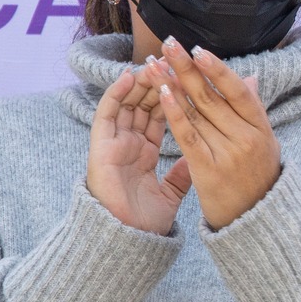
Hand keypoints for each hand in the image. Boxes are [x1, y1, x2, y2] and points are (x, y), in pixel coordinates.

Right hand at [86, 67, 191, 233]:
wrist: (127, 242)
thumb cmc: (145, 222)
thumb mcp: (172, 193)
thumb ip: (183, 173)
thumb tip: (199, 158)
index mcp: (146, 152)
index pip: (160, 115)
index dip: (172, 95)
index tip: (188, 76)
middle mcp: (129, 144)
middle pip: (144, 104)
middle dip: (157, 81)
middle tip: (172, 59)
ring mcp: (114, 144)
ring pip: (127, 104)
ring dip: (140, 81)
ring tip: (155, 61)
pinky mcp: (101, 147)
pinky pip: (107, 115)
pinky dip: (116, 94)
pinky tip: (128, 77)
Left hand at [151, 37, 281, 229]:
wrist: (257, 222)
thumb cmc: (257, 180)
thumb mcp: (264, 143)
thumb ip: (253, 111)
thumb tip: (251, 77)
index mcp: (263, 129)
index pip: (238, 91)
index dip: (218, 69)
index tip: (198, 49)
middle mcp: (248, 138)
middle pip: (213, 96)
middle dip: (188, 68)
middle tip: (169, 44)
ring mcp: (229, 153)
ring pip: (197, 112)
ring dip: (174, 84)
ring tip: (156, 63)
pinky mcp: (208, 168)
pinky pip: (188, 134)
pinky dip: (175, 112)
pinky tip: (162, 93)